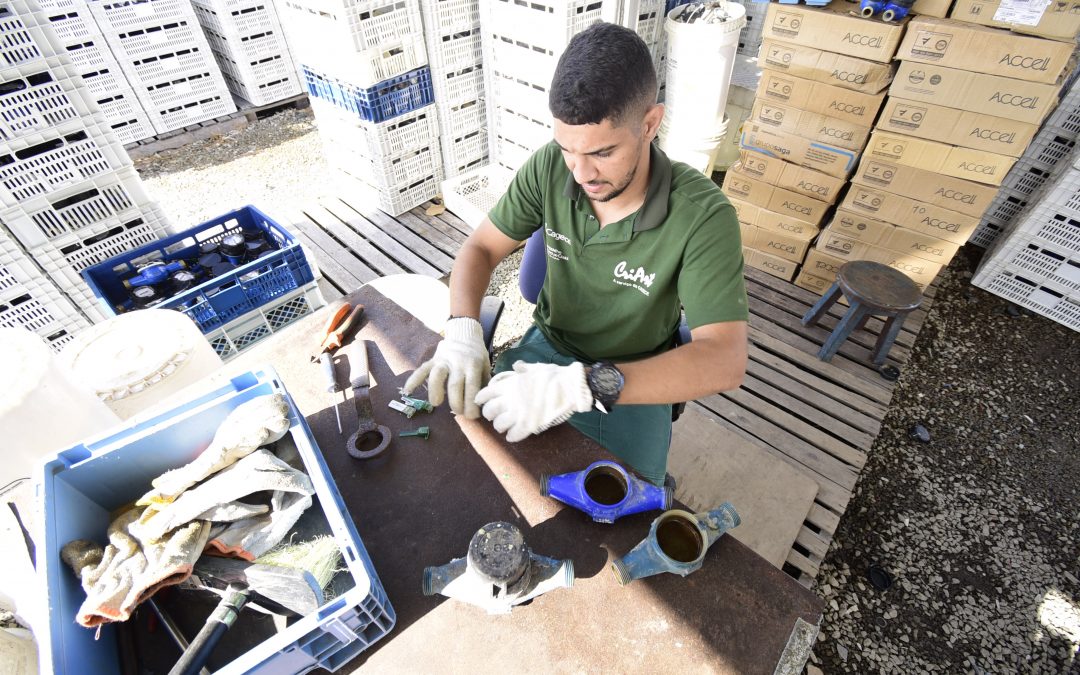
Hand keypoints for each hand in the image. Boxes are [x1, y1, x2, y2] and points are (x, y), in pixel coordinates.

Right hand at [402, 317, 489, 417]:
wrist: (465, 334)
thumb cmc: (477, 356)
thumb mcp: (486, 367)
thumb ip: (485, 384)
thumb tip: (484, 405)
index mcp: (473, 364)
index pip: (472, 387)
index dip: (471, 404)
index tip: (472, 416)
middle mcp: (458, 362)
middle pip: (454, 385)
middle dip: (456, 403)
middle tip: (458, 413)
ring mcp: (443, 360)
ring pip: (437, 375)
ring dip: (435, 391)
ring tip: (436, 403)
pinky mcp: (432, 360)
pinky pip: (422, 370)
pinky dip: (413, 379)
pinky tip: (407, 391)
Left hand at [474, 361, 592, 441]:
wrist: (570, 388)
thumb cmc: (554, 376)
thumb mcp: (535, 368)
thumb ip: (522, 368)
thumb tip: (516, 366)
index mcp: (509, 385)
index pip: (484, 394)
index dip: (481, 399)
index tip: (482, 402)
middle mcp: (510, 399)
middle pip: (489, 412)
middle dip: (490, 414)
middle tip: (495, 415)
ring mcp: (518, 414)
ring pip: (498, 426)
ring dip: (501, 426)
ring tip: (506, 425)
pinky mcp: (528, 426)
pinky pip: (512, 436)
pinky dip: (512, 436)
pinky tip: (514, 434)